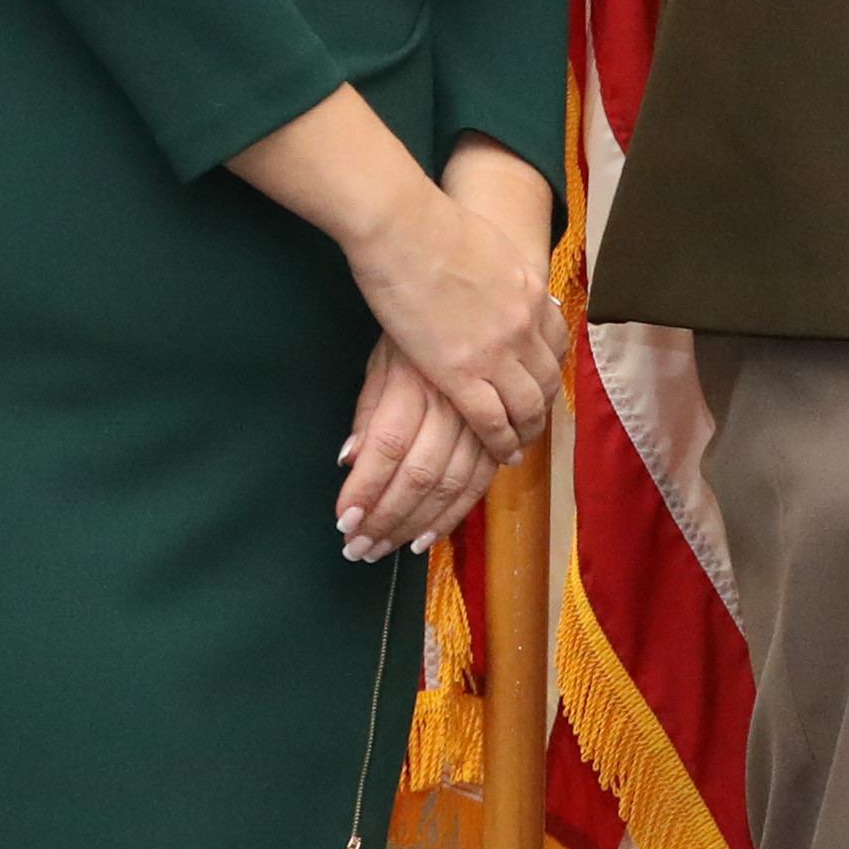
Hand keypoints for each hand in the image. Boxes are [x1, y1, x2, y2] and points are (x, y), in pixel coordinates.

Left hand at [336, 346, 503, 559]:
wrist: (482, 298)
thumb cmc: (421, 328)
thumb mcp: (384, 358)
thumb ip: (368, 409)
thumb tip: (349, 460)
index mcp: (415, 383)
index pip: (386, 447)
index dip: (366, 489)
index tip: (344, 522)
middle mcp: (452, 403)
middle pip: (419, 473)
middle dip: (386, 518)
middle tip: (358, 550)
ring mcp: (484, 418)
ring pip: (451, 484)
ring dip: (416, 524)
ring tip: (385, 550)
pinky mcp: (504, 430)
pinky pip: (482, 480)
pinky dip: (454, 514)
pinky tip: (428, 537)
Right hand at [346, 179, 565, 468]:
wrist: (404, 224)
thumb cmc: (432, 223)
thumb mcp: (487, 245)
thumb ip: (499, 270)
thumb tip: (496, 275)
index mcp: (530, 291)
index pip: (557, 341)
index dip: (551, 367)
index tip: (541, 382)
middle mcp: (524, 324)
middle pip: (548, 378)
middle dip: (544, 404)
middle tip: (533, 421)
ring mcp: (496, 351)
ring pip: (528, 405)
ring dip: (527, 429)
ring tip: (520, 445)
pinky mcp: (460, 372)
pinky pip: (492, 420)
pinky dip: (501, 442)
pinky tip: (501, 454)